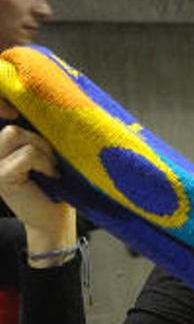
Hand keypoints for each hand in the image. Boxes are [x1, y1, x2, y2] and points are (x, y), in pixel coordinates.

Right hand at [0, 98, 73, 256]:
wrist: (56, 220)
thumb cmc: (58, 185)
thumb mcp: (49, 154)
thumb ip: (39, 134)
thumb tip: (49, 103)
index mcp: (5, 146)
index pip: (0, 114)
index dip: (1, 105)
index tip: (15, 110)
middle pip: (11, 127)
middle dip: (39, 139)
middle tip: (53, 159)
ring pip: (15, 135)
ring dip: (42, 149)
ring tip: (51, 168)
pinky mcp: (2, 177)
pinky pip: (27, 154)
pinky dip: (44, 162)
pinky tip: (51, 176)